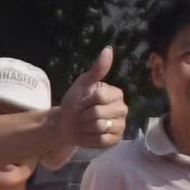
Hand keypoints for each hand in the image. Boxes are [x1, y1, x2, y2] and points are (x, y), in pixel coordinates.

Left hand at [46, 47, 124, 161]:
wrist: (66, 123)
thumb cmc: (75, 102)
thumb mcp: (83, 84)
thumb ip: (97, 69)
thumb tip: (108, 49)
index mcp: (116, 94)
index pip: (99, 96)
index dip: (84, 100)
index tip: (80, 101)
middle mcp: (123, 109)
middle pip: (98, 113)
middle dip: (83, 114)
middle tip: (81, 114)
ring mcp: (121, 126)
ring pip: (100, 127)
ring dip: (84, 126)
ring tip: (83, 124)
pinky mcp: (116, 140)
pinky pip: (102, 140)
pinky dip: (90, 137)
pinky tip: (88, 134)